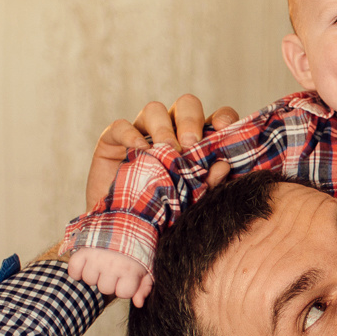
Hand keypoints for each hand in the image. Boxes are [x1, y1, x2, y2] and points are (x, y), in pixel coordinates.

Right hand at [67, 246, 154, 305]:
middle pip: (104, 288)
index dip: (124, 285)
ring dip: (94, 273)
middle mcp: (112, 266)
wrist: (126, 217)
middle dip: (109, 280)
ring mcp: (96, 258)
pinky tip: (85, 263)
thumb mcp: (147, 264)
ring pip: (89, 280)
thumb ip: (145, 286)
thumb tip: (138, 303)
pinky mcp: (82, 250)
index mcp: (130, 270)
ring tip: (101, 261)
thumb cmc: (138, 244)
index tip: (126, 275)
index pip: (123, 293)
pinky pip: (73, 270)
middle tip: (113, 266)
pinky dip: (76, 269)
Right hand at [83, 94, 240, 211]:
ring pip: (154, 109)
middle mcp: (171, 131)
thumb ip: (208, 184)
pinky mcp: (113, 140)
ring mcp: (142, 133)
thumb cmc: (162, 215)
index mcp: (197, 142)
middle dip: (190, 119)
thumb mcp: (190, 203)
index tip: (223, 129)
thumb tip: (224, 166)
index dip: (223, 117)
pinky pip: (120, 126)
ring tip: (166, 150)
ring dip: (163, 127)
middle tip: (190, 144)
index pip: (216, 117)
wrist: (123, 231)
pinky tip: (140, 151)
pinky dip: (130, 134)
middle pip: (186, 105)